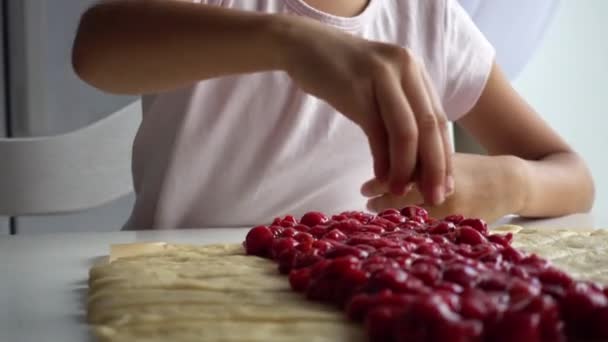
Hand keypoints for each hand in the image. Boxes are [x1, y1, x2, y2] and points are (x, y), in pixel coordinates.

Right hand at [277, 15, 451, 204]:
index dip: (445, 157)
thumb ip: (399, 114)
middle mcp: (406, 69)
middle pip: (429, 126)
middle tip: (435, 198)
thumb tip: (414, 164)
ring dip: (406, 168)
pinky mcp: (357, 88)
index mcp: (415, 70)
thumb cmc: (342, 73)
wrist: (304, 46)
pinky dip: (382, 159)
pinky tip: (381, 179)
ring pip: (406, 131)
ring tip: (401, 193)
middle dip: (435, 167)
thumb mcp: (379, 87)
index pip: (439, 119)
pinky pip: (377, 131)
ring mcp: (382, 76)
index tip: (444, 186)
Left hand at [361, 153, 526, 222]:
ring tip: (379, 215)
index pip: (398, 178)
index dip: (378, 185)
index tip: (364, 189)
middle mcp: (440, 190)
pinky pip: (428, 231)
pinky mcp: (457, 225)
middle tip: (369, 204)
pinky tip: (400, 228)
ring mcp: (449, 210)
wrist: (508, 183)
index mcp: (435, 168)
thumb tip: (383, 167)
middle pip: (400, 200)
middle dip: (380, 204)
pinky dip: (411, 228)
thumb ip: (417, 163)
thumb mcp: (444, 158)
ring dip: (392, 218)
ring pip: (411, 218)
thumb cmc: (471, 168)